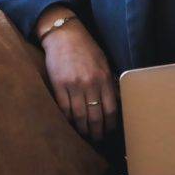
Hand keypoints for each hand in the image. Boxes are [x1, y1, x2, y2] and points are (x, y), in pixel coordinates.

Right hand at [37, 10, 119, 142]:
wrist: (64, 35)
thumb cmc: (86, 48)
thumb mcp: (103, 62)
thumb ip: (109, 81)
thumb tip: (116, 101)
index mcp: (104, 78)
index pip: (111, 109)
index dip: (111, 124)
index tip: (110, 130)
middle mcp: (90, 83)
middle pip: (96, 116)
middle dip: (97, 131)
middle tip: (97, 139)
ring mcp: (74, 85)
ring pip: (80, 116)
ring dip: (83, 129)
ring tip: (85, 135)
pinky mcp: (59, 85)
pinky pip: (64, 109)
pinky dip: (68, 119)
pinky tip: (71, 124)